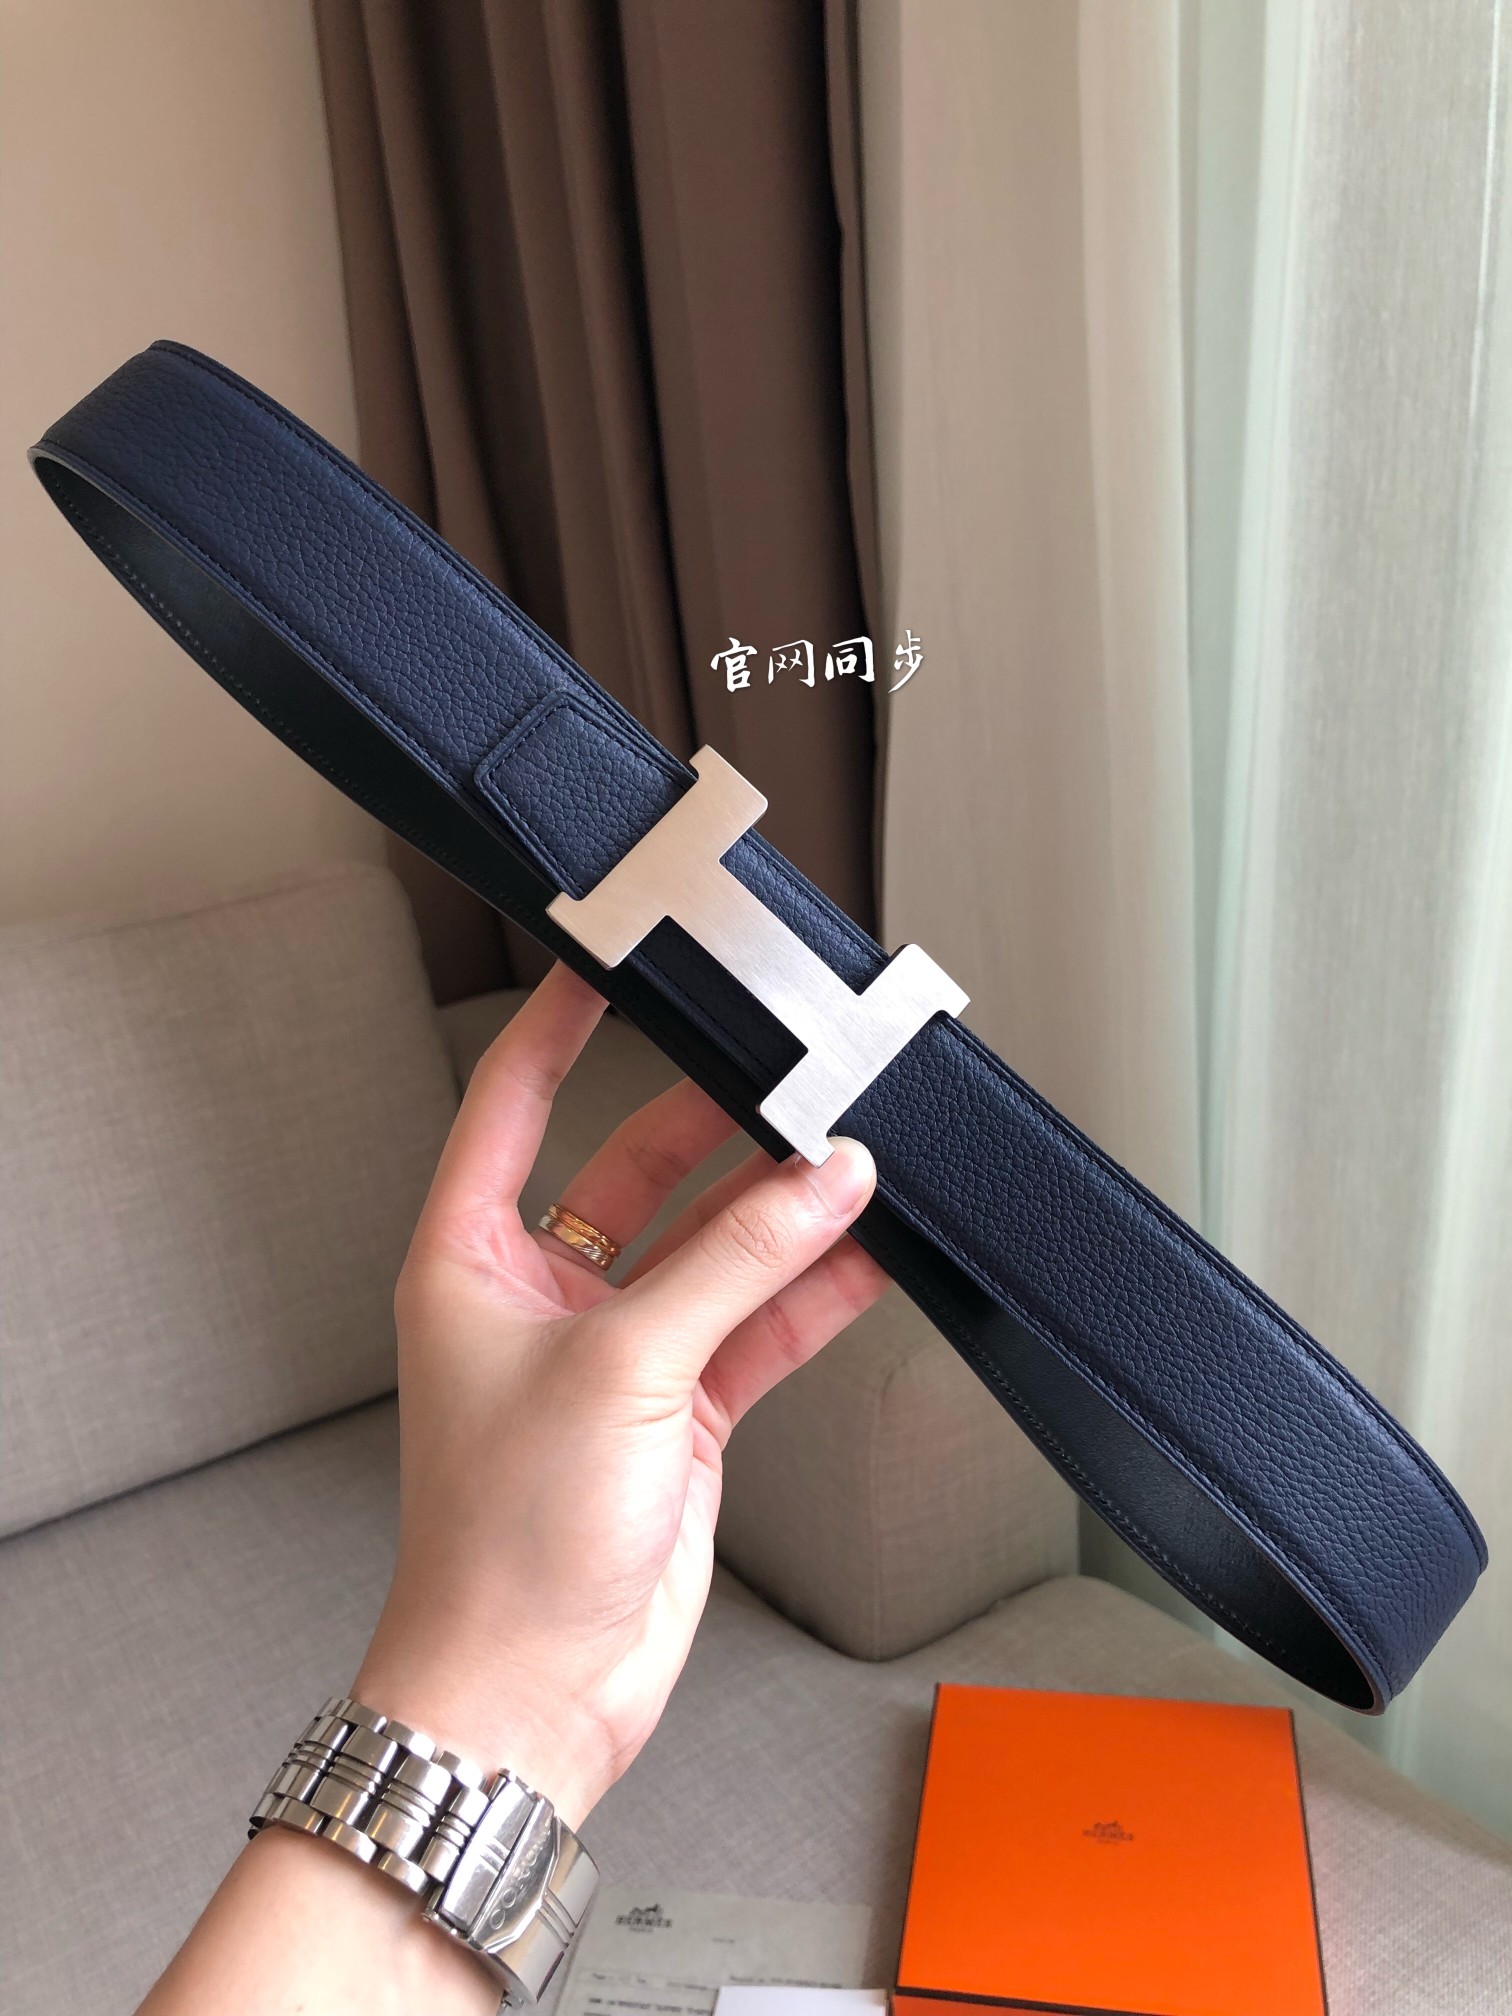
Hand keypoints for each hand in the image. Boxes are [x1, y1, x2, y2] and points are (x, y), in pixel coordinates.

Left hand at [354, 962, 885, 1824]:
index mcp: (471, 1259)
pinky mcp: (682, 1409)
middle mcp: (542, 1295)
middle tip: (794, 1073)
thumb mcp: (622, 1369)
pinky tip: (867, 1252)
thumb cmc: (507, 1543)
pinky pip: (757, 1324)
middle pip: (637, 1169)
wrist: (537, 1692)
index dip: (558, 1027)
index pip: (512, 1103)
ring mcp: (619, 1352)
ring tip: (855, 1159)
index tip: (610, 961)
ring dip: (782, 1211)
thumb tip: (823, 1182)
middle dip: (715, 1123)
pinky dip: (812, 1291)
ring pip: (713, 1247)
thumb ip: (736, 1265)